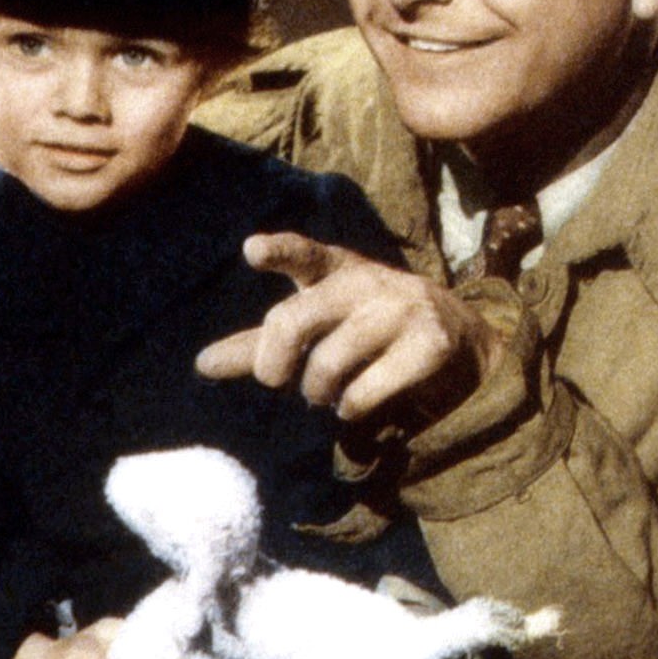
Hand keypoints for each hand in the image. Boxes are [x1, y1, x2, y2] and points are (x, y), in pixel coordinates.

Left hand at [193, 232, 501, 427]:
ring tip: (328, 393)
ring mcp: (402, 309)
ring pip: (327, 365)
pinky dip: (351, 407)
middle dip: (274, 363)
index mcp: (336, 270)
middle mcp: (367, 281)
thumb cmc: (367, 333)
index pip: (303, 255)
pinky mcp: (430, 344)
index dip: (278, 252)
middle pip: (293, 321)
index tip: (252, 251)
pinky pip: (365, 391)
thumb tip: (201, 365)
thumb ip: (261, 345)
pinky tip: (355, 404)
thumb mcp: (317, 327)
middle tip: (276, 381)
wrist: (456, 345)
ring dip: (318, 392)